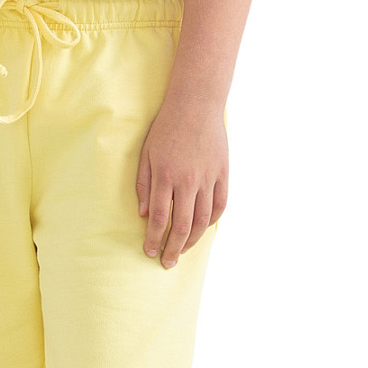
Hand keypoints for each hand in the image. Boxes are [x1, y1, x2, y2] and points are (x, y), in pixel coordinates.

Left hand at [136, 99, 227, 267]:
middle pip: (182, 226)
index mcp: (166, 176)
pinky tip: (203, 228)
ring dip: (192, 240)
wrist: (196, 105)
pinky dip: (212, 221)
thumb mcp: (146, 154)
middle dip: (173, 248)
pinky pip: (220, 205)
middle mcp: (188, 181)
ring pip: (203, 220)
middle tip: (167, 262)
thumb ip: (144, 185)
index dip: (155, 239)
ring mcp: (208, 178)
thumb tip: (144, 215)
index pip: (160, 218)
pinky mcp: (223, 174)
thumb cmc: (166, 128)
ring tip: (182, 250)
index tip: (150, 251)